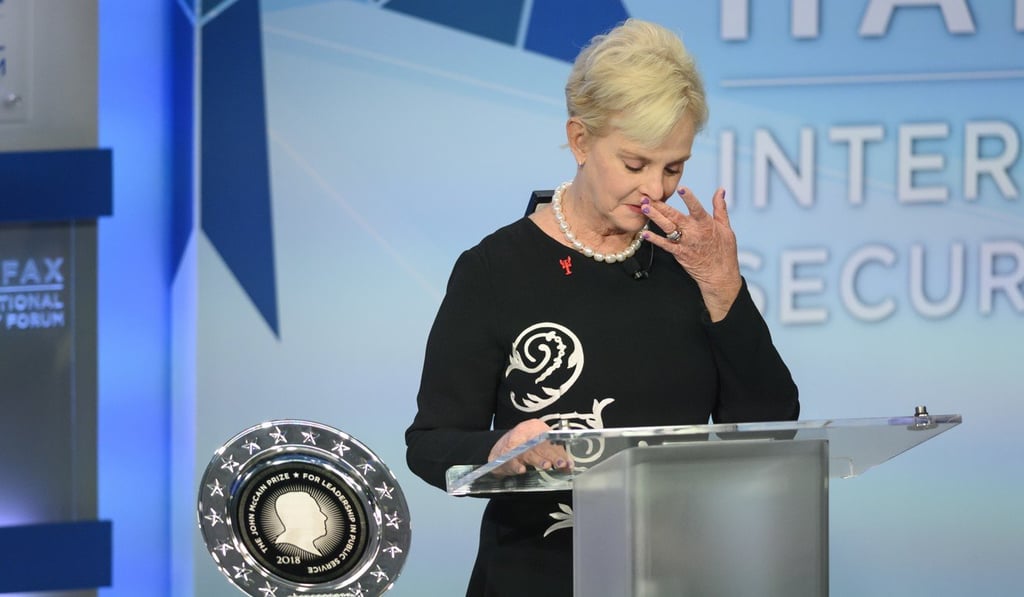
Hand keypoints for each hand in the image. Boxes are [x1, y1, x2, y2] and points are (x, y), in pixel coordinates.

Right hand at [488, 419, 571, 476]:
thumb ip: (552, 454)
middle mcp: (525, 436)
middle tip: (561, 464)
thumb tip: (568, 465)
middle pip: (541, 446)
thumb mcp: (538, 446)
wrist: (500, 451)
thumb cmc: (523, 448)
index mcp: (535, 430)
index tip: (568, 463)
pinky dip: (516, 466)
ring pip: (529, 453)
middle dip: (552, 456)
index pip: (551, 441)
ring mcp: (515, 447)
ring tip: (546, 465)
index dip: (561, 452)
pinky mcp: (505, 458)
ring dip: (538, 460)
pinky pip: (511, 461)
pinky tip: (522, 469)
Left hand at [642, 187, 741, 321]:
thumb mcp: (726, 227)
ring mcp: (685, 243)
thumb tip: (720, 190)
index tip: (681, 189)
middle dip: (661, 206)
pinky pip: (665, 245)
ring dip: (655, 218)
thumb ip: (720, 208)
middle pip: (675, 216)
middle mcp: (694, 233)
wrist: (719, 275)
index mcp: (706, 224)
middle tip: (648, 197)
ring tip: (644, 208)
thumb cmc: (724, 251)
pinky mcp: (679, 253)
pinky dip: (654, 239)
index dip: (689, 199)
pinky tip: (644, 233)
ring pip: (667, 228)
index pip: (697, 208)